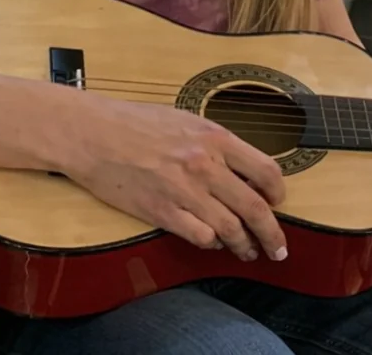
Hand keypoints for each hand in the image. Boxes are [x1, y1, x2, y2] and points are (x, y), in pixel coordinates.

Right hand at [60, 92, 287, 262]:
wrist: (93, 134)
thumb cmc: (136, 122)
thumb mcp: (184, 120)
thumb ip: (214, 143)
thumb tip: (241, 168)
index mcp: (214, 137)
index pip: (265, 170)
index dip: (278, 192)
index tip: (278, 202)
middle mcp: (204, 165)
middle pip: (254, 208)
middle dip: (271, 233)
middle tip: (278, 248)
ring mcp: (183, 191)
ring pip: (230, 229)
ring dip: (243, 245)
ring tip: (247, 252)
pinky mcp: (161, 212)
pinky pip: (200, 237)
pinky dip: (211, 243)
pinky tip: (212, 242)